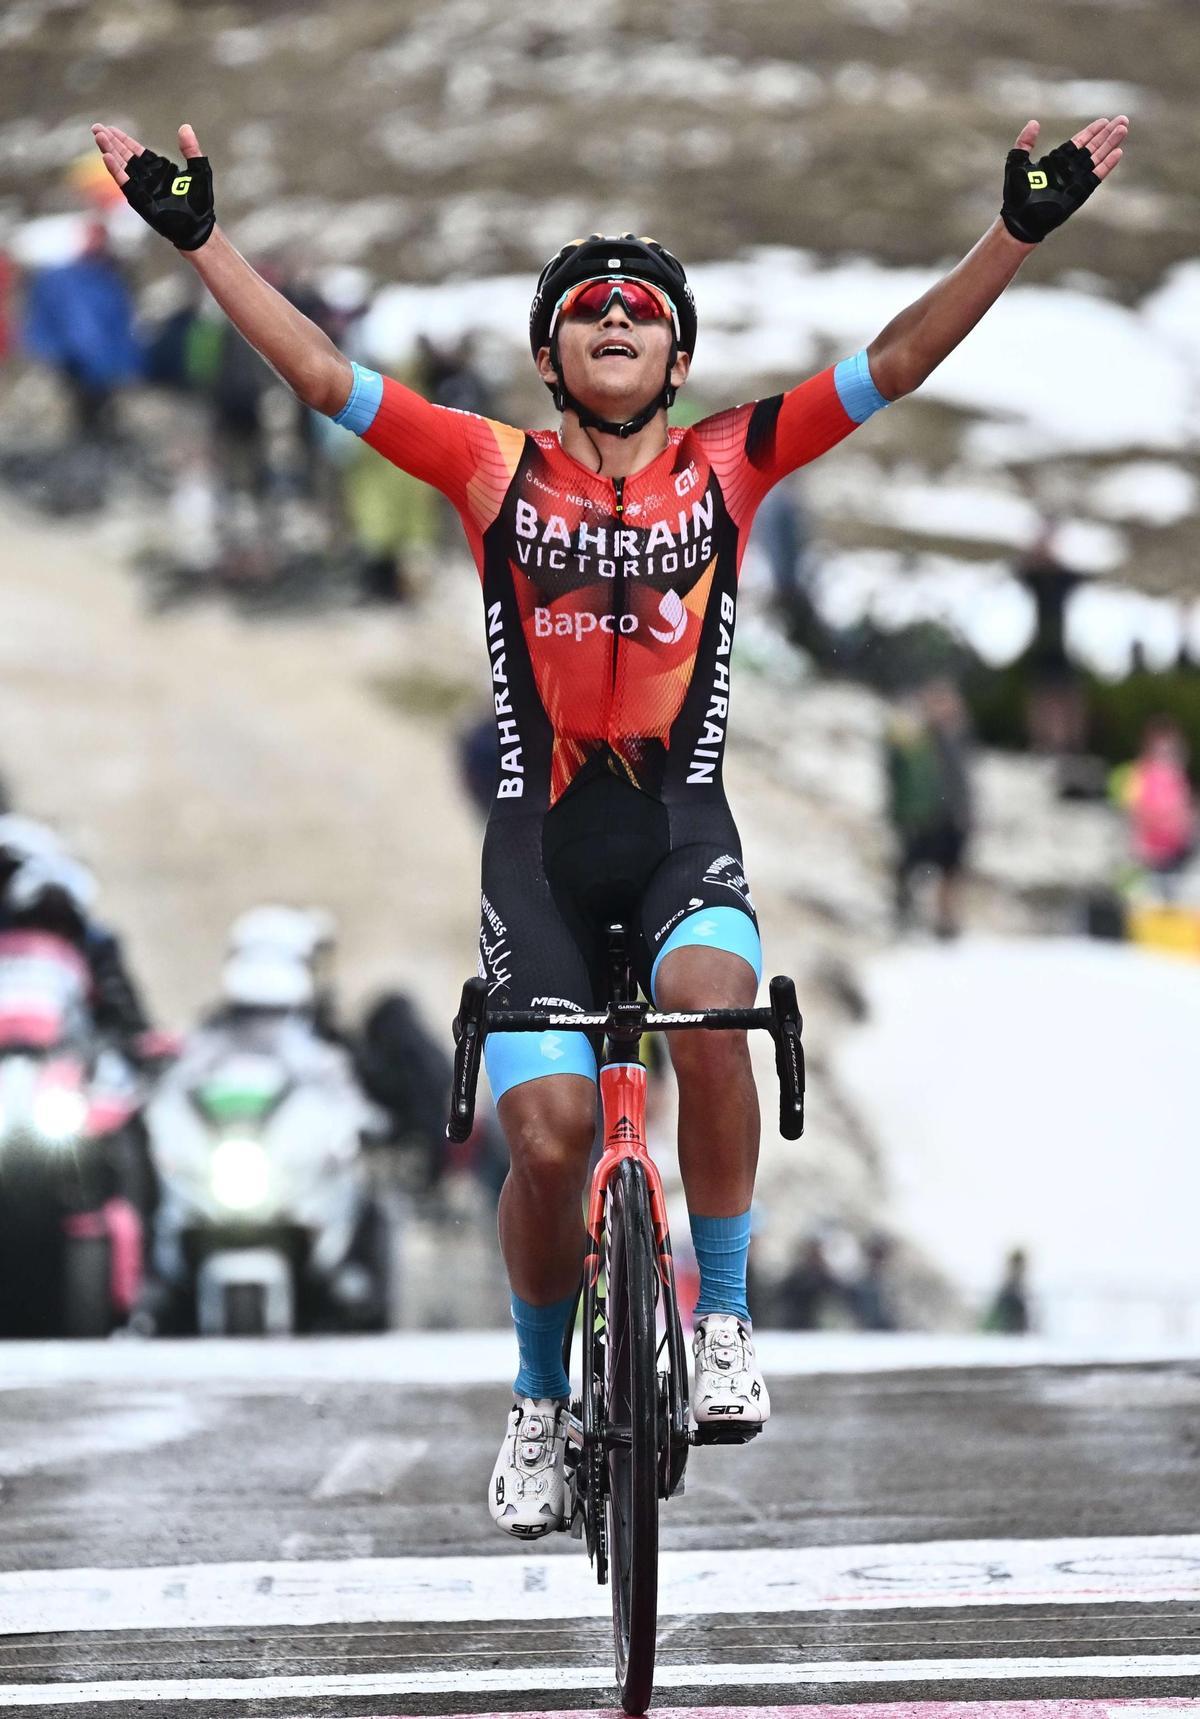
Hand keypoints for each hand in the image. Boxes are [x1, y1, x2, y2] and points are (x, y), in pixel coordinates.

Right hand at [90, 121, 214, 250]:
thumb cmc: (201, 202)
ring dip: (109, 150)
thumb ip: (191, 149)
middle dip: (110, 141)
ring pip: (121, 166)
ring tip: (98, 136)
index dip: (123, 139)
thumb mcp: (199, 170)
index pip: (135, 150)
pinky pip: (125, 182)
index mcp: (158, 169)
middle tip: (96, 128)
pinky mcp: (139, 199)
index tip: (110, 128)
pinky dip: (115, 170)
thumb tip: (185, 127)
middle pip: (124, 155)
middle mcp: (146, 177)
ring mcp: (142, 188)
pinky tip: (106, 156)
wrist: (200, 227)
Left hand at [1001, 114, 1127, 243]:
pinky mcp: (1080, 192)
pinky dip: (1106, 165)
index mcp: (1056, 161)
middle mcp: (1069, 169)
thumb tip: (1033, 123)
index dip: (1091, 131)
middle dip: (1107, 133)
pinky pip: (1096, 176)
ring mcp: (1076, 180)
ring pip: (1097, 157)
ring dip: (1110, 144)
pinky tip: (1118, 153)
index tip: (1104, 121)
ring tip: (1123, 129)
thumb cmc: (1015, 195)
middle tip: (1123, 120)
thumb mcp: (1016, 163)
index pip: (1078, 142)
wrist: (1019, 219)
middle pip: (1092, 147)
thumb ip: (1024, 143)